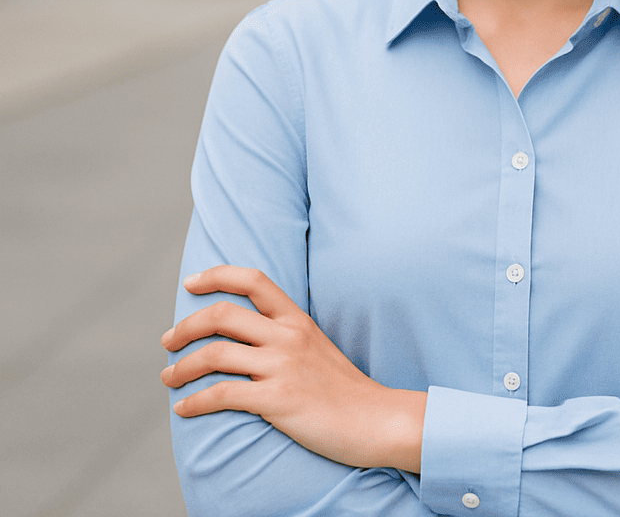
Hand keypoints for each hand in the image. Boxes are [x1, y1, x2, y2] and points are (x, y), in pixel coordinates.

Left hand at [160, 266, 425, 471]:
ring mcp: (283, 367)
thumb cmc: (343, 389)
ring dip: (181, 368)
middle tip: (168, 341)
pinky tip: (185, 409)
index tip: (191, 283)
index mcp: (297, 319)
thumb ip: (285, 336)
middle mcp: (288, 336)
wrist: (376, 419)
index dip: (217, 275)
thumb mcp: (316, 347)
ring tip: (169, 379)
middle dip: (186, 327)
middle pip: (222, 314)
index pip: (253, 280)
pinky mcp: (278, 400)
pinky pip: (223, 395)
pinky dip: (195, 402)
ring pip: (215, 354)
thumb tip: (247, 338)